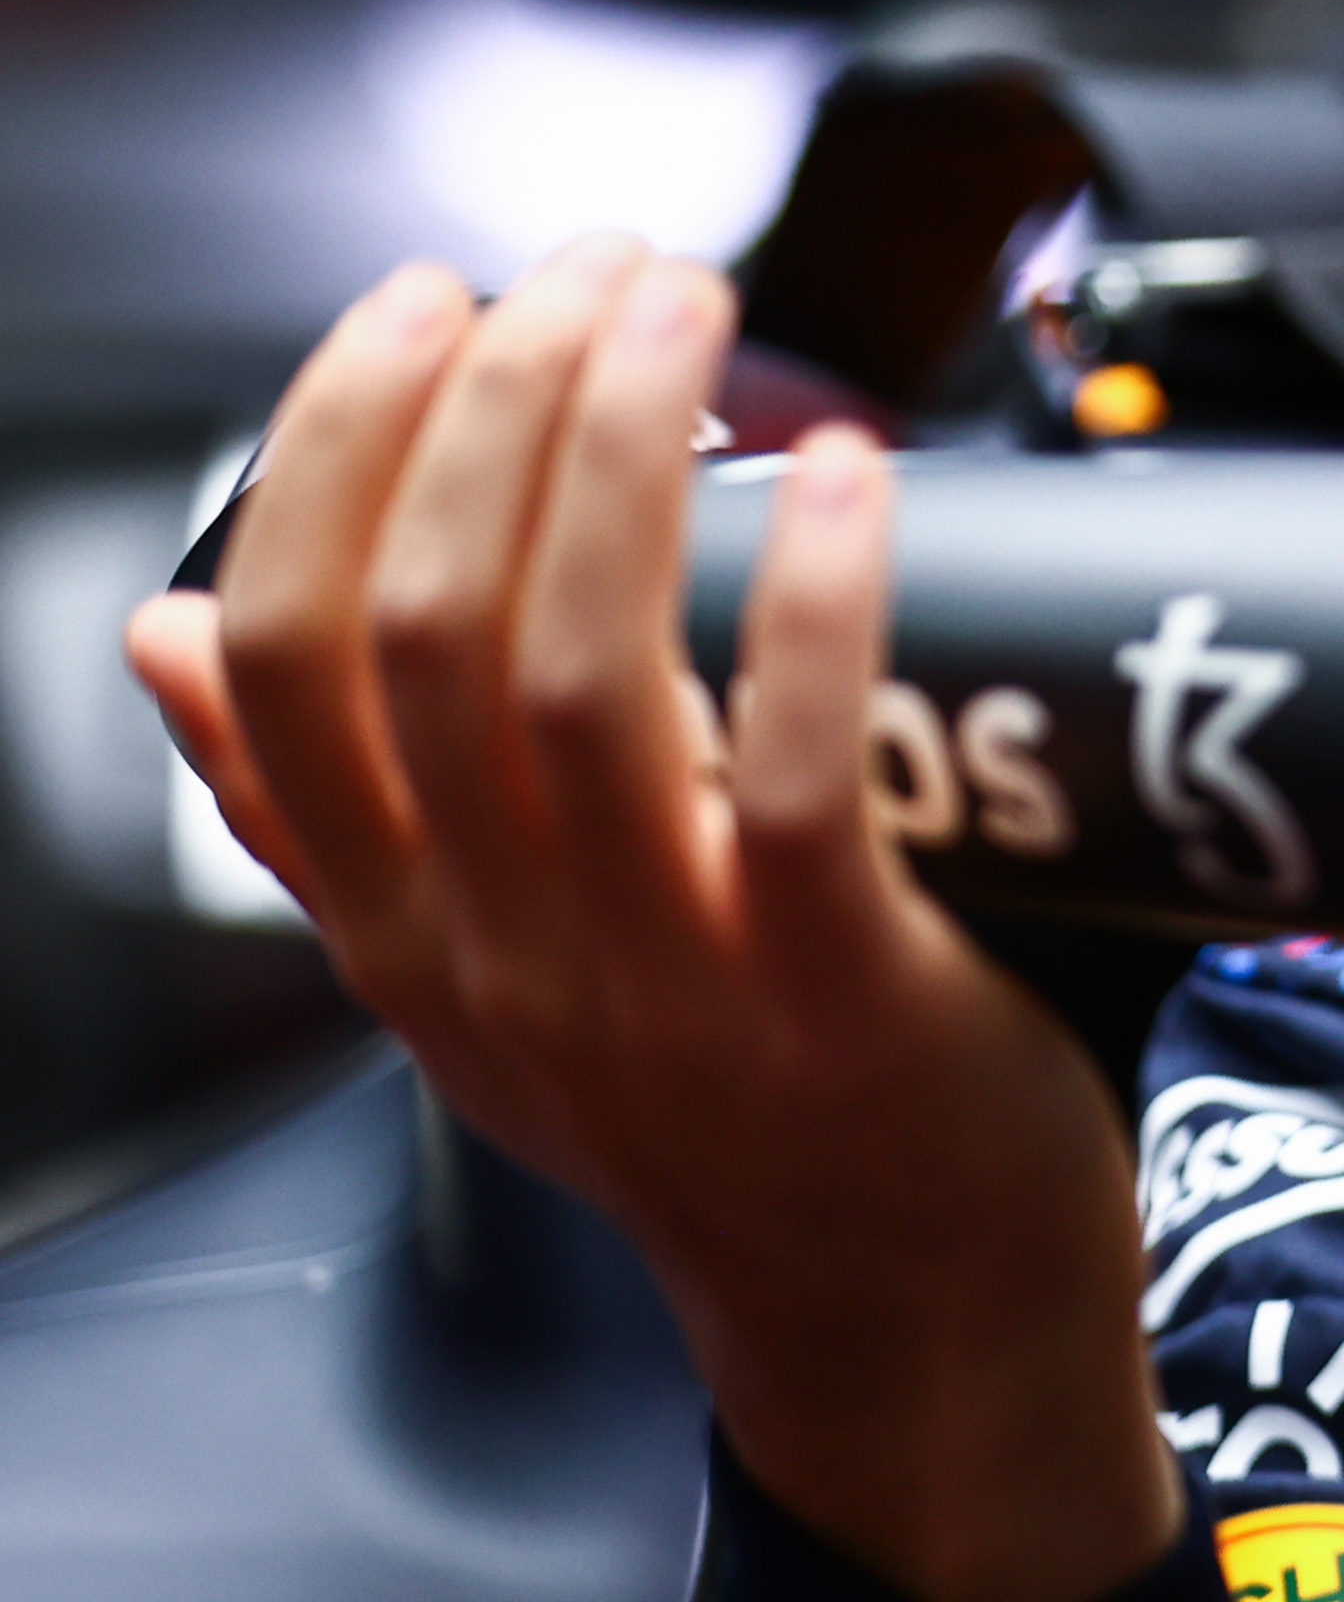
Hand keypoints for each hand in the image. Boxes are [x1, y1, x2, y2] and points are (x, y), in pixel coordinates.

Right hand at [125, 244, 1181, 1601]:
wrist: (916, 1334)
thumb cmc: (737, 1124)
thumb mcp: (480, 986)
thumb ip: (322, 820)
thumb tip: (170, 639)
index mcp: (405, 929)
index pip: (284, 654)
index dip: (335, 450)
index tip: (421, 303)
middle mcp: (505, 954)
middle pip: (427, 628)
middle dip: (498, 406)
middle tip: (596, 267)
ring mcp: (668, 982)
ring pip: (581, 678)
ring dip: (625, 461)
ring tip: (688, 315)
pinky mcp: (841, 998)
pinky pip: (798, 777)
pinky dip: (818, 608)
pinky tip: (854, 482)